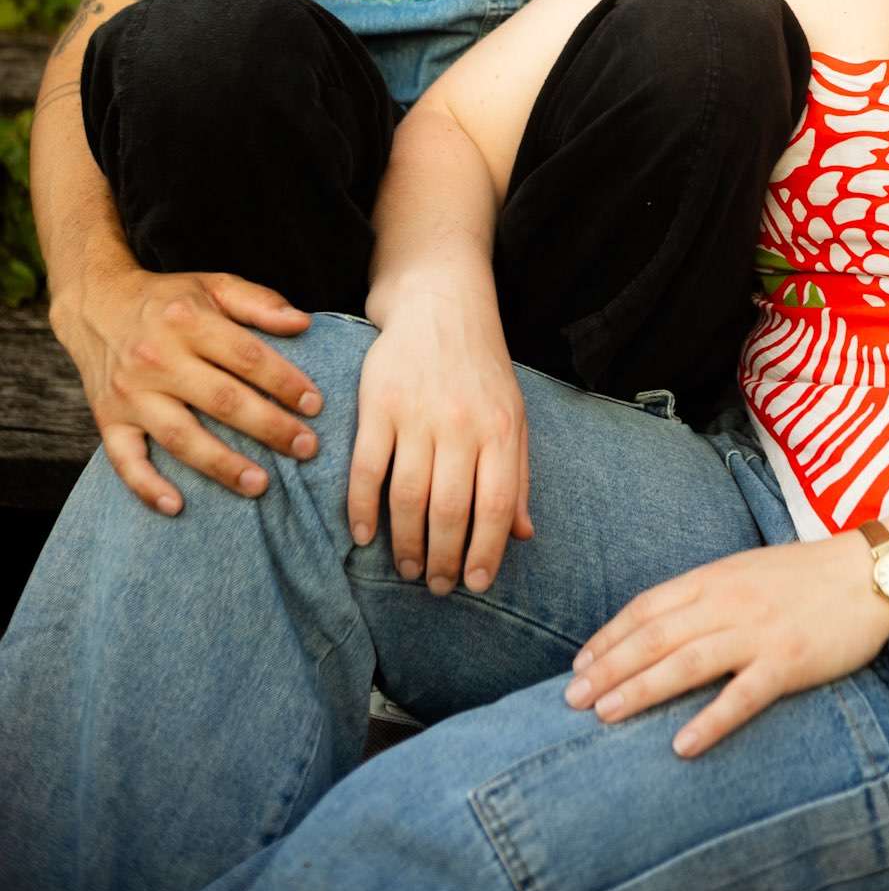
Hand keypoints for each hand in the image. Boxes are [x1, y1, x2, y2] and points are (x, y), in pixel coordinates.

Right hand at [50, 268, 320, 514]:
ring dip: (222, 465)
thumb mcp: (214, 285)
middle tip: (306, 448)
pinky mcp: (108, 420)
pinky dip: (147, 486)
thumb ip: (260, 302)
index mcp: (188, 321)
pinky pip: (125, 460)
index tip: (315, 405)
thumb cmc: (169, 300)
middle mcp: (158, 358)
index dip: (284, 382)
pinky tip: (177, 506)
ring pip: (180, 436)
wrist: (97, 305)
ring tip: (261, 485)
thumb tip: (304, 323)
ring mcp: (130, 393)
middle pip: (221, 400)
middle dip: (269, 427)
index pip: (246, 356)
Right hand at [347, 292, 531, 594]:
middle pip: (450, 510)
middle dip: (444, 559)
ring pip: (407, 497)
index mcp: (501, 430)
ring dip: (405, 543)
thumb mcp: (515, 415)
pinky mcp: (378, 405)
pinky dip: (362, 508)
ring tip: (407, 569)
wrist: (440, 304)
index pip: (497, 505)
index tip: (475, 584)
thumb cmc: (481, 367)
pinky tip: (365, 536)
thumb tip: (523, 535)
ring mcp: (417, 415)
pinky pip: (367, 468)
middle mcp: (461, 425)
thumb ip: (518, 475)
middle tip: (437, 586)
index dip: (485, 552)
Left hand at [564, 536, 888, 756]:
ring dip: (640, 690)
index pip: (647, 608)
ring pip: (686, 663)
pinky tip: (681, 745)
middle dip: (609, 668)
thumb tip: (658, 624)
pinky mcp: (789, 662)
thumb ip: (704, 594)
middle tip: (572, 700)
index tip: (579, 666)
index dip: (609, 637)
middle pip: (655, 637)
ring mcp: (758, 632)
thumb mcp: (745, 570)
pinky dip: (709, 721)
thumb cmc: (804, 575)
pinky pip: (742, 696)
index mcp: (714, 577)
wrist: (870, 572)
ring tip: (605, 717)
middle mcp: (729, 602)